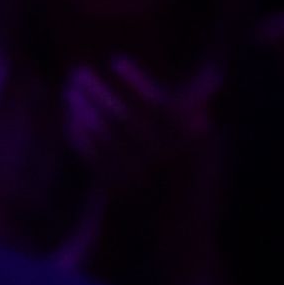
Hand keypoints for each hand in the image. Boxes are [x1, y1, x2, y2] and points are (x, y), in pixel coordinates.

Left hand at [66, 60, 213, 200]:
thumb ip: (199, 110)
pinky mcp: (114, 190)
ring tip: (71, 90)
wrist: (169, 223)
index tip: (116, 61)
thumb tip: (213, 76)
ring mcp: (135, 177)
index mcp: (185, 144)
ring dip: (82, 109)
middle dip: (97, 91)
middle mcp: (160, 161)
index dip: (136, 81)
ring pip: (102, 135)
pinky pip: (91, 156)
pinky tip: (73, 116)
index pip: (157, 106)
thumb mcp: (200, 143)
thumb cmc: (184, 169)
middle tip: (79, 72)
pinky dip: (79, 134)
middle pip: (121, 117)